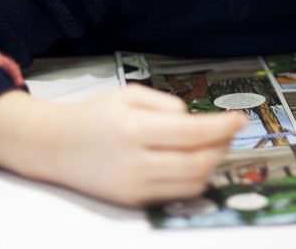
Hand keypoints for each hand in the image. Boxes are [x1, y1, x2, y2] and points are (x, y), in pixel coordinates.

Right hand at [0, 85, 245, 206]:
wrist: (55, 146)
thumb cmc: (95, 116)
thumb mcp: (129, 95)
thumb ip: (167, 105)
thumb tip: (196, 121)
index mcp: (134, 129)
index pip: (192, 133)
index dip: (222, 127)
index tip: (240, 119)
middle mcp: (134, 162)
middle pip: (197, 161)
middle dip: (222, 146)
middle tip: (231, 132)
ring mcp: (134, 186)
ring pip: (192, 181)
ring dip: (212, 163)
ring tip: (216, 145)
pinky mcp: (133, 200)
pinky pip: (177, 193)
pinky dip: (194, 178)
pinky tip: (196, 162)